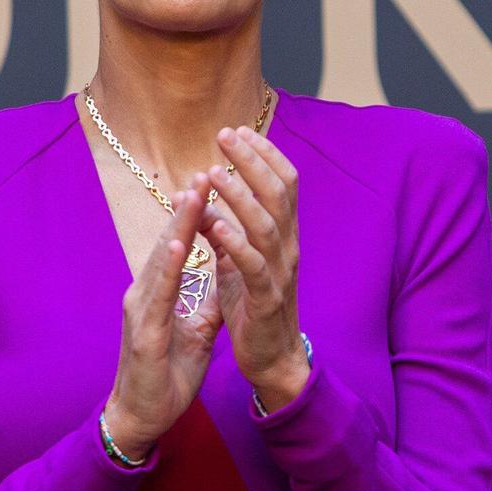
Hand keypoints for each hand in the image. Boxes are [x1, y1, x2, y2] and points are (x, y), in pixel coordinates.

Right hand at [101, 174, 224, 461]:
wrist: (144, 415)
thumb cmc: (167, 372)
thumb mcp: (197, 331)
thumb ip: (206, 302)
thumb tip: (225, 278)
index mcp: (160, 291)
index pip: (181, 244)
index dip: (199, 214)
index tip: (218, 183)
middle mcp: (145, 292)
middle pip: (169, 241)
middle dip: (190, 206)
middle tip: (209, 169)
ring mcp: (140, 309)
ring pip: (160, 258)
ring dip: (178, 225)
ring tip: (196, 192)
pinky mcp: (142, 331)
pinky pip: (157, 294)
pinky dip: (166, 267)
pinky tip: (176, 244)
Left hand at [203, 125, 308, 410]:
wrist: (271, 360)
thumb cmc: (254, 310)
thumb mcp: (238, 265)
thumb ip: (225, 233)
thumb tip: (202, 201)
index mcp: (284, 237)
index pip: (284, 184)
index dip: (264, 154)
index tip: (238, 130)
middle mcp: (289, 249)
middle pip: (278, 194)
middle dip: (251, 161)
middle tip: (224, 135)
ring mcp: (280, 273)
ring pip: (266, 224)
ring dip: (240, 196)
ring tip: (214, 173)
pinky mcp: (266, 300)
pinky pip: (254, 266)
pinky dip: (235, 243)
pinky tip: (215, 226)